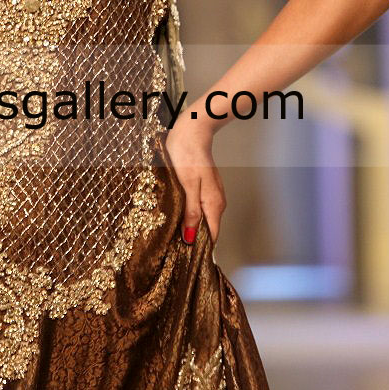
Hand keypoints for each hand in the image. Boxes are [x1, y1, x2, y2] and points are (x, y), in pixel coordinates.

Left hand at [163, 119, 226, 245]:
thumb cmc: (187, 156)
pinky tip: (178, 216)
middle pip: (207, 229)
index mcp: (214, 204)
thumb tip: (191, 237)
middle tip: (173, 250)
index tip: (184, 258)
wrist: (192, 131)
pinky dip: (190, 215)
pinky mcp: (205, 187)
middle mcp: (216, 201)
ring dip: (190, 227)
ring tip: (172, 236)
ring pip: (203, 218)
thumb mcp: (187, 186)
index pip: (211, 236)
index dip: (199, 248)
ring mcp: (212, 194)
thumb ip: (191, 212)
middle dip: (193, 239)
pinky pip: (199, 208)